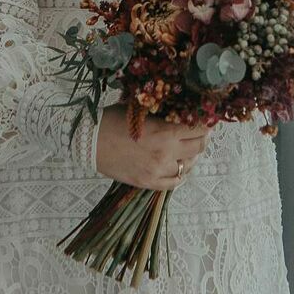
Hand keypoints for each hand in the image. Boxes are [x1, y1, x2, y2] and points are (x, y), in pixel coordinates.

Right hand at [93, 102, 214, 189]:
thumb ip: (163, 114)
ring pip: (189, 165)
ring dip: (191, 156)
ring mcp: (158, 171)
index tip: (205, 119)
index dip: (205, 123)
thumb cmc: (112, 120)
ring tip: (186, 149)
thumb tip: (181, 110)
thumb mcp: (141, 110)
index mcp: (165, 132)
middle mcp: (166, 153)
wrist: (88, 142)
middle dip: (202, 138)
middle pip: (199, 147)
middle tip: (198, 133)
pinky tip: (178, 166)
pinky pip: (174, 182)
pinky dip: (180, 174)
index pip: (199, 128)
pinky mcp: (148, 183)